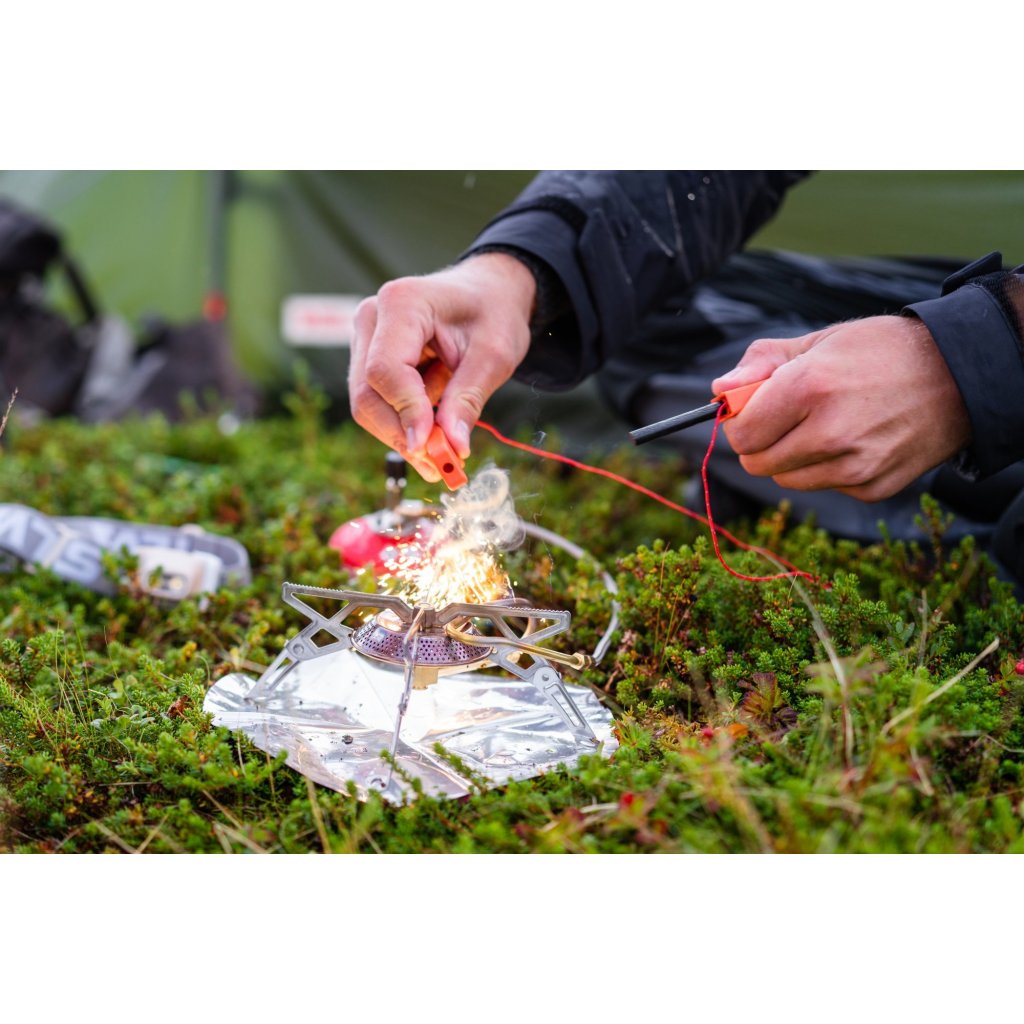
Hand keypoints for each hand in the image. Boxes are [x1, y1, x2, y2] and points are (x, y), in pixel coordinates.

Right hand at [348, 253, 535, 481]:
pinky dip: (407, 424)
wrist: (487, 293)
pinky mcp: (370, 359)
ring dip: (406, 433)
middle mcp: (372, 318)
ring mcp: (366, 339)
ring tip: (448, 444)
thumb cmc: (493, 313)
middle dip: (401, 435)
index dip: (406, 413)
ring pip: (369, 404)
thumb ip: (468, 399)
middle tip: (440, 467)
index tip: (433, 448)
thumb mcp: (495, 355)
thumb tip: (453, 447)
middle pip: (367, 393)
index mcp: (402, 303)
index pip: (386, 370)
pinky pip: (379, 403)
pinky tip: (438, 422)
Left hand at [709, 315, 971, 501]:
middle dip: (761, 442)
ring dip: (792, 458)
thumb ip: (761, 364)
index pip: (740, 432)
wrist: (960, 373)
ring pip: (786, 480)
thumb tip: (719, 390)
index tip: (752, 409)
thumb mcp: (819, 341)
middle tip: (786, 418)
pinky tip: (855, 440)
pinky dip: (827, 469)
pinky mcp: (873, 487)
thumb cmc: (882, 351)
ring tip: (824, 425)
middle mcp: (829, 433)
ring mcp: (853, 467)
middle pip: (757, 463)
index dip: (739, 421)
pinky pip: (824, 487)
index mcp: (808, 388)